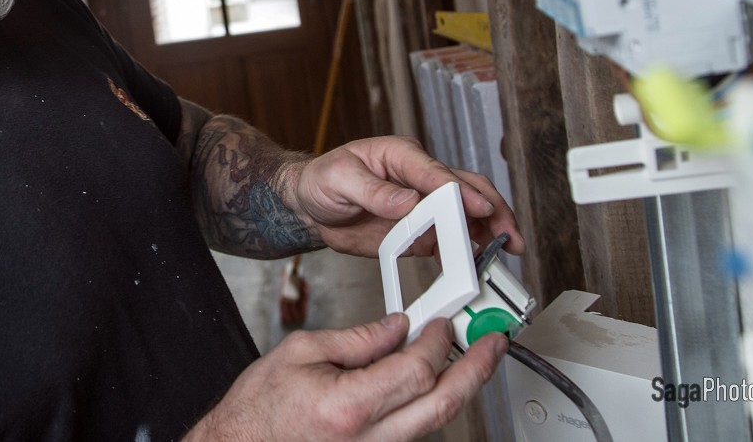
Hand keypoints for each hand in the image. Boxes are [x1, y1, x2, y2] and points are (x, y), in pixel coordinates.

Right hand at [185, 315, 507, 441]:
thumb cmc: (258, 410)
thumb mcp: (300, 353)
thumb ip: (356, 339)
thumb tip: (396, 327)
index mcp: (349, 406)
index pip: (416, 369)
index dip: (436, 340)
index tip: (440, 322)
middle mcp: (369, 440)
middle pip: (443, 404)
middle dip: (477, 369)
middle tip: (494, 343)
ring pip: (434, 421)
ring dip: (456, 386)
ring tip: (469, 358)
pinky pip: (413, 432)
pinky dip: (428, 404)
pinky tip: (430, 383)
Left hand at [281, 136, 523, 257]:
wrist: (310, 207)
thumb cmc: (322, 181)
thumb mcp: (339, 179)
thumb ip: (373, 190)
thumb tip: (407, 201)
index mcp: (401, 156)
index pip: (438, 173)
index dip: (460, 192)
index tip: (478, 209)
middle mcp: (419, 178)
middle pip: (467, 189)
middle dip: (492, 211)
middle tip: (508, 235)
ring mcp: (423, 204)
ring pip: (466, 215)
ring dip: (486, 232)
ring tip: (501, 254)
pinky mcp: (419, 230)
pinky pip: (448, 239)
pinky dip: (464, 252)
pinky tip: (474, 265)